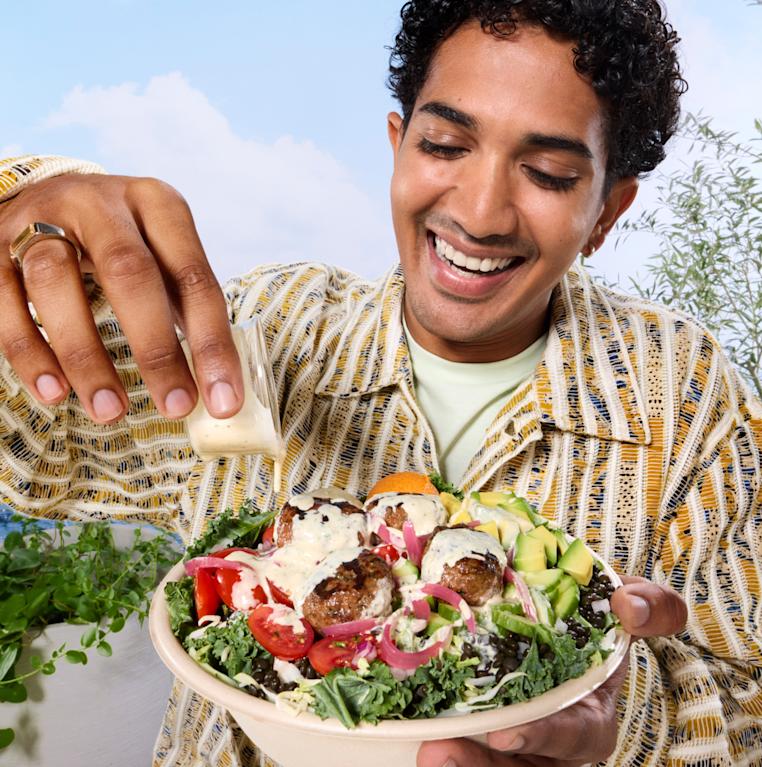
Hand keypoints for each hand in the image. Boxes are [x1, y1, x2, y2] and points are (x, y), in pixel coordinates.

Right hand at [0, 174, 242, 422]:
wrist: (45, 196)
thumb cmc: (122, 241)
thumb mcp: (161, 255)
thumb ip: (184, 307)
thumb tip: (216, 385)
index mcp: (156, 203)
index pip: (193, 277)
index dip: (213, 344)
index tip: (224, 401)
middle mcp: (100, 203)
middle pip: (129, 272)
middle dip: (157, 350)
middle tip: (176, 407)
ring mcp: (40, 219)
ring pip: (56, 281)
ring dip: (86, 355)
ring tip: (111, 411)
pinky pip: (5, 302)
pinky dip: (30, 352)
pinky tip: (55, 392)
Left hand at [417, 575, 687, 766]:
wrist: (563, 618)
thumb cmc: (595, 620)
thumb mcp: (628, 606)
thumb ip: (651, 606)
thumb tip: (631, 608)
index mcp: (590, 716)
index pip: (574, 736)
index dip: (541, 736)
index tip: (504, 732)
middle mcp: (554, 741)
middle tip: (437, 753)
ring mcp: (520, 747)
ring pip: (490, 766)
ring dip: (456, 763)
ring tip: (424, 751)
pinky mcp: (486, 738)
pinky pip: (468, 751)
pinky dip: (445, 747)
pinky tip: (412, 733)